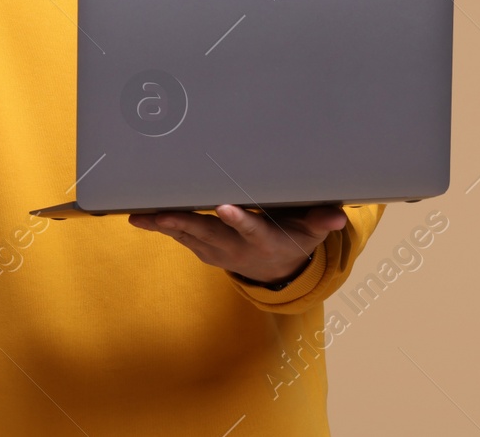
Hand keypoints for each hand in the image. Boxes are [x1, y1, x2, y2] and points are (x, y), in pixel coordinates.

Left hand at [128, 204, 347, 284]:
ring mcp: (217, 251)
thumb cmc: (293, 239)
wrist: (275, 271)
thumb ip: (320, 221)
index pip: (250, 230)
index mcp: (262, 240)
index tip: (225, 208)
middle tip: (161, 214)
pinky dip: (162, 227)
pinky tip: (143, 216)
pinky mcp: (204, 249)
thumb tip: (339, 217)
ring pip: (188, 236)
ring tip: (141, 215)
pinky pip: (181, 237)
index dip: (238, 221)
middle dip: (184, 223)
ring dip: (165, 226)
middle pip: (208, 234)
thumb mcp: (310, 233)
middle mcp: (235, 248)